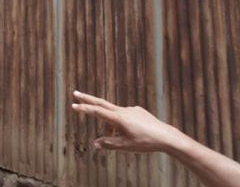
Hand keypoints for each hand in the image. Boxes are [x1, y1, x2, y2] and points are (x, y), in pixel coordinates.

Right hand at [70, 92, 187, 152]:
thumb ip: (109, 143)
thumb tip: (95, 143)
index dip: (84, 109)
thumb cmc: (145, 142)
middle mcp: (123, 111)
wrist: (166, 136)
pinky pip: (126, 117)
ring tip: (121, 138)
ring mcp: (131, 110)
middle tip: (75, 93)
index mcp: (117, 118)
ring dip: (111, 124)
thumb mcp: (125, 146)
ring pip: (115, 115)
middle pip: (101, 103)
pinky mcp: (139, 112)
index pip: (97, 112)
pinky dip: (123, 124)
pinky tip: (135, 134)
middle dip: (88, 99)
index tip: (73, 105)